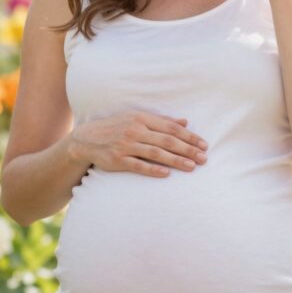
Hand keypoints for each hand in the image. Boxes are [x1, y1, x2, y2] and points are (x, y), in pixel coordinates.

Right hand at [69, 111, 208, 177]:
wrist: (87, 139)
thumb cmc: (118, 127)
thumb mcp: (138, 119)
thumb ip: (162, 121)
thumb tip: (185, 121)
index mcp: (142, 119)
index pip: (172, 128)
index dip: (189, 136)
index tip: (204, 145)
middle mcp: (135, 131)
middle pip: (167, 141)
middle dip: (188, 150)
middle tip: (204, 158)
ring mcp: (126, 145)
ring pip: (156, 153)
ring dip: (176, 161)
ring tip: (192, 167)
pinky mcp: (118, 160)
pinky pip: (138, 166)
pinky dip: (153, 170)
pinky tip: (167, 174)